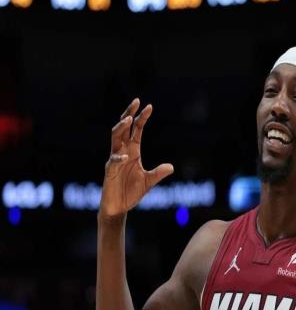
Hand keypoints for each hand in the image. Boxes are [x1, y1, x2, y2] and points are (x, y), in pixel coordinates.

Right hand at [99, 98, 173, 218]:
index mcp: (133, 151)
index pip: (137, 130)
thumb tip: (171, 167)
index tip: (149, 106)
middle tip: (136, 101)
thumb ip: (158, 173)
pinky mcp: (110, 172)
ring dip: (121, 128)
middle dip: (129, 114)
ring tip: (129, 119)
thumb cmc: (131, 192)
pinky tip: (126, 157)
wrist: (119, 207)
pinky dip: (119, 159)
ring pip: (115, 138)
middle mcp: (122, 152)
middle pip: (123, 128)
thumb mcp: (149, 181)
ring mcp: (115, 160)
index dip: (142, 118)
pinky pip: (113, 162)